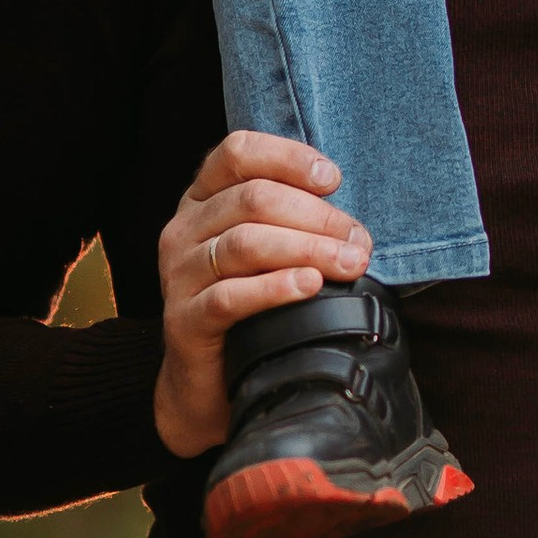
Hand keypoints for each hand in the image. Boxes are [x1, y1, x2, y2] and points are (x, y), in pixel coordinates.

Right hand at [155, 132, 371, 459]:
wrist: (208, 384)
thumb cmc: (252, 308)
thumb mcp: (270, 252)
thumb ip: (297, 223)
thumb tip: (354, 227)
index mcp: (203, 199)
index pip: (238, 152)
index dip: (288, 158)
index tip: (333, 180)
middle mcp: (184, 229)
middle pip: (252, 199)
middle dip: (317, 217)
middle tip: (359, 242)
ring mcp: (178, 274)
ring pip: (245, 243)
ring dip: (307, 249)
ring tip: (349, 264)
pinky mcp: (183, 319)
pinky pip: (230, 296)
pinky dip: (275, 287)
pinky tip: (309, 286)